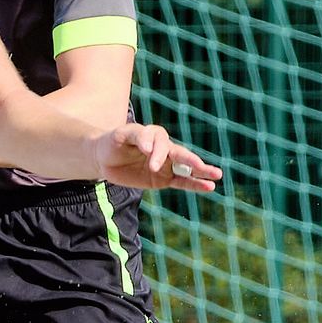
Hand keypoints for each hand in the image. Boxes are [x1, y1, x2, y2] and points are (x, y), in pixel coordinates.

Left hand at [93, 123, 223, 191]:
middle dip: (190, 160)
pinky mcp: (163, 179)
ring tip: (217, 175)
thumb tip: (149, 149)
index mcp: (155, 135)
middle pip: (180, 154)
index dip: (155, 149)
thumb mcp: (121, 135)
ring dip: (201, 172)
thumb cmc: (113, 142)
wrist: (104, 158)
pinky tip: (210, 187)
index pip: (161, 142)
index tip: (144, 151)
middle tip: (199, 166)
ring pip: (186, 168)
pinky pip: (182, 182)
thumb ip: (137, 136)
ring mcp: (166, 165)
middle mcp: (165, 149)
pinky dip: (195, 185)